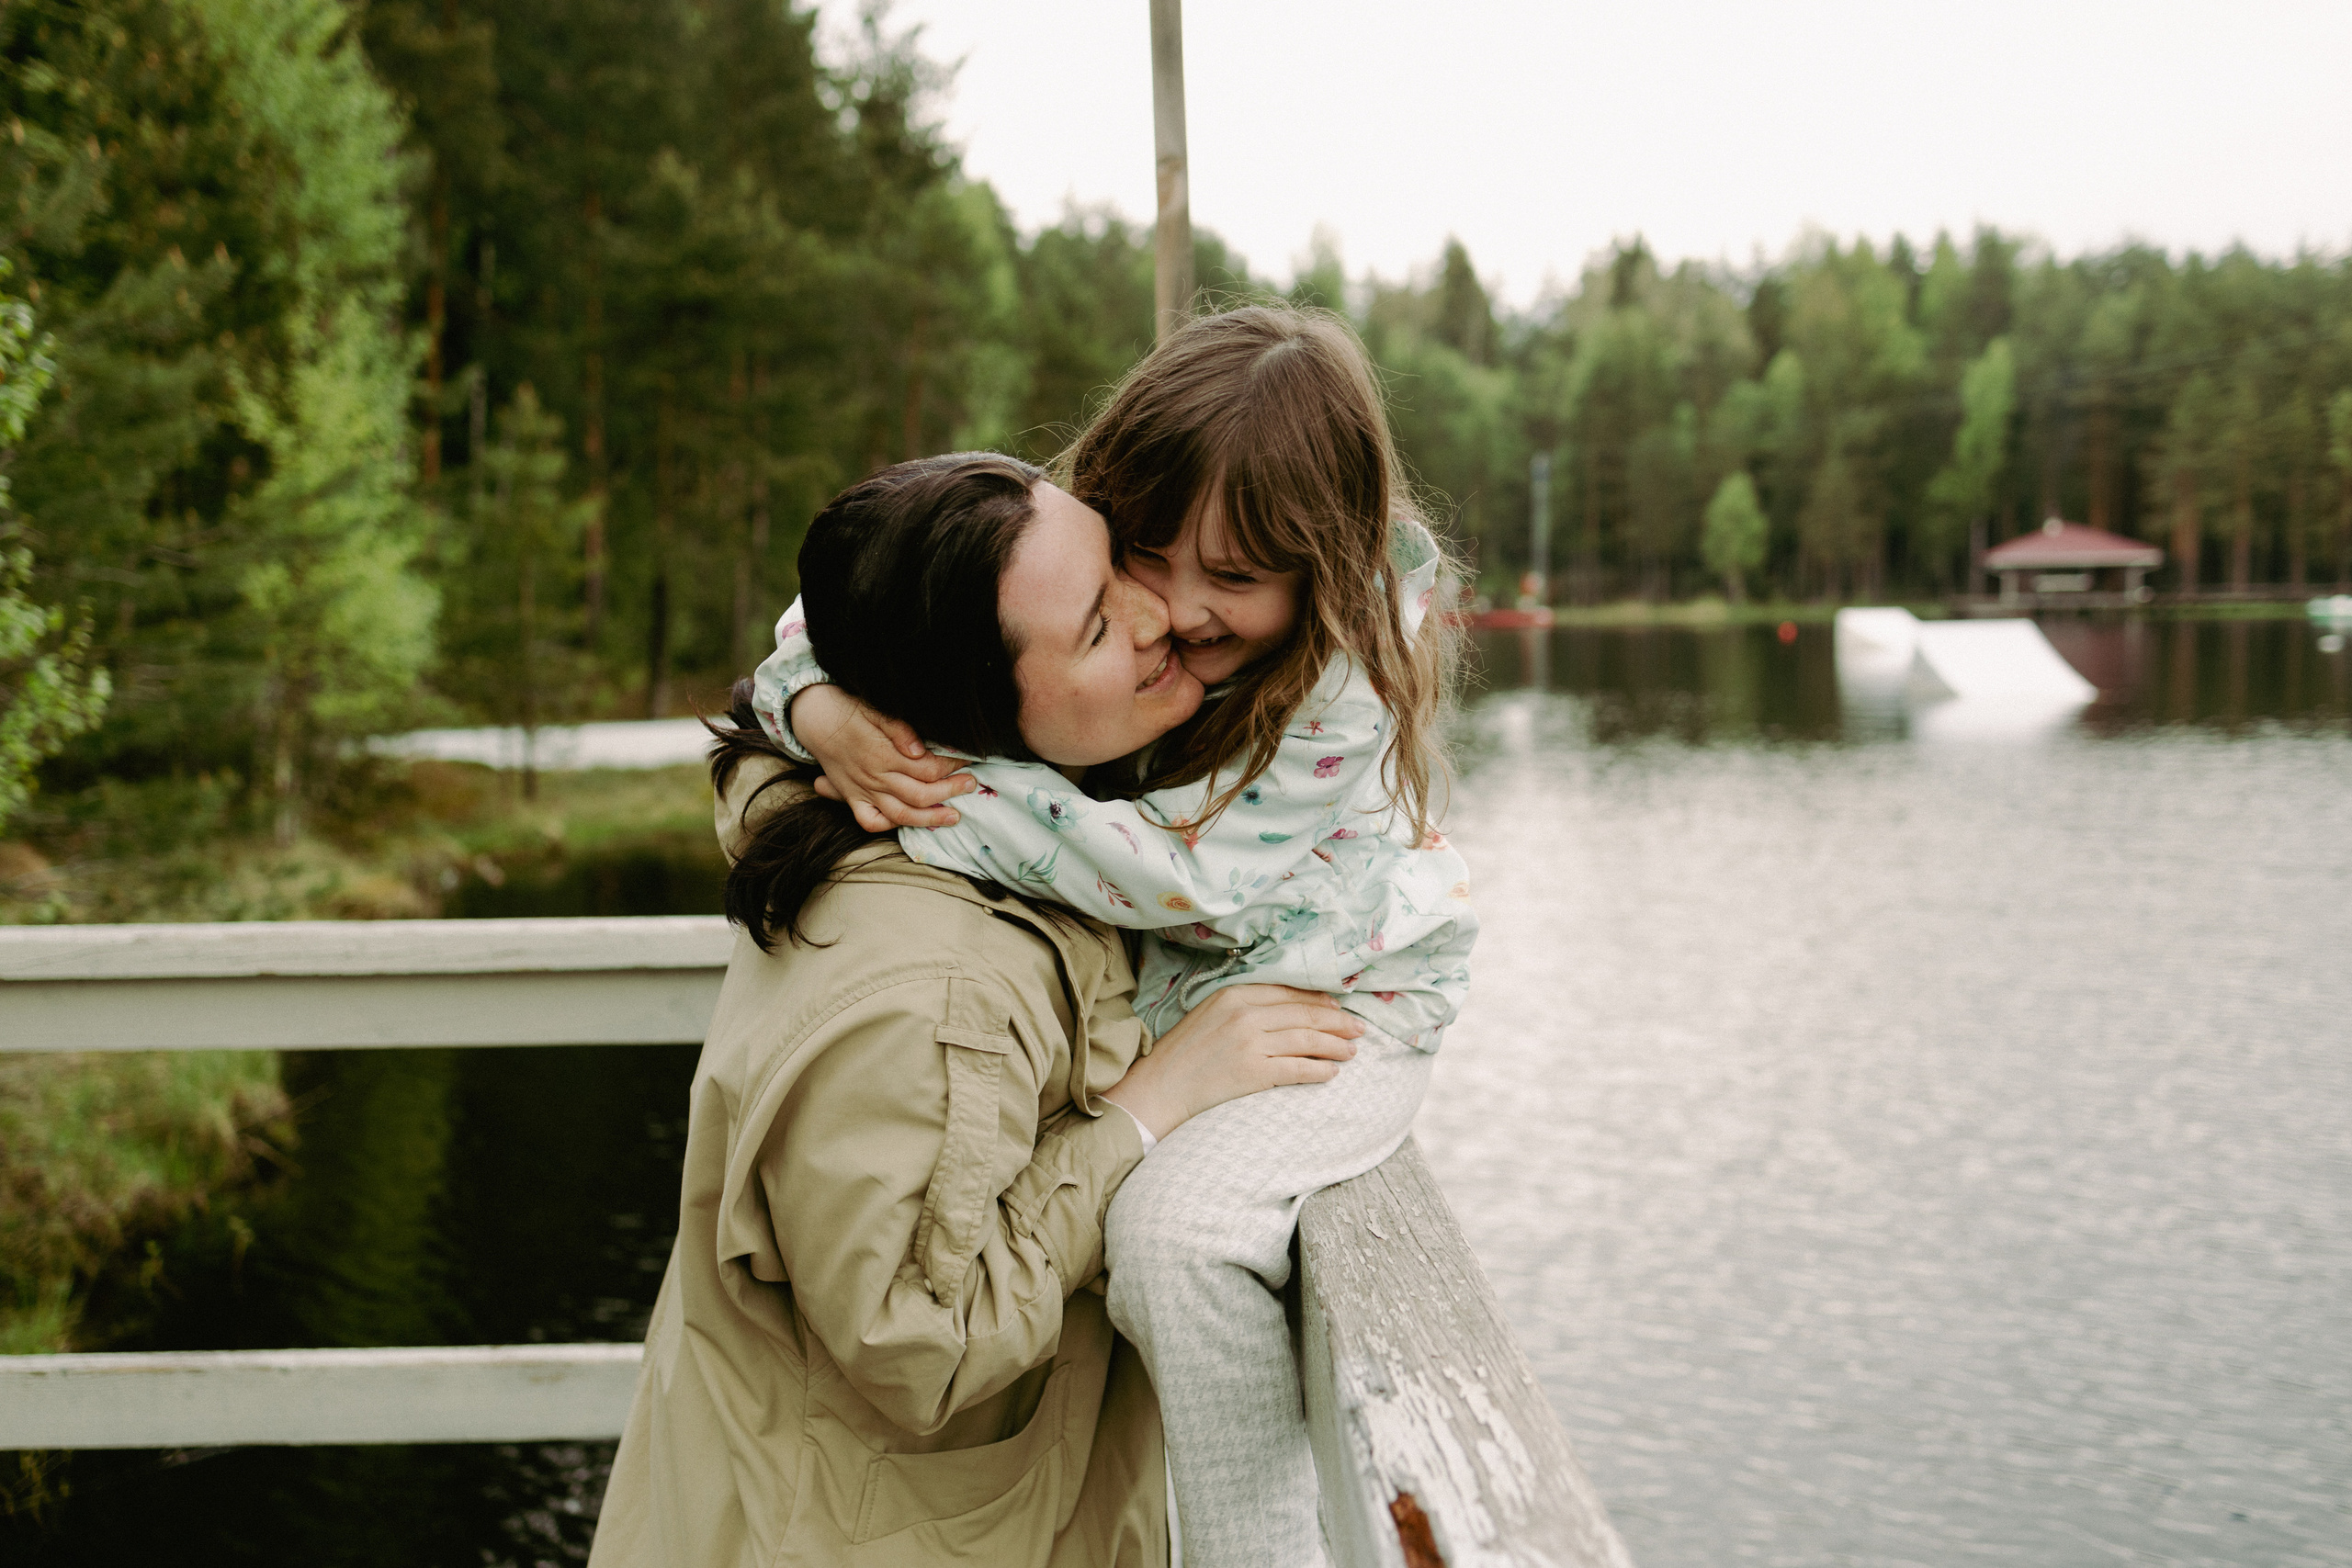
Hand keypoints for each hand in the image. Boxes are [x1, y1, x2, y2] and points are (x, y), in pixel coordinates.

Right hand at [791, 684, 974, 831]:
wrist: (811, 714)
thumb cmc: (846, 707)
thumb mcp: (873, 708)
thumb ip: (898, 730)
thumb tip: (921, 750)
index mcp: (882, 755)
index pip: (927, 768)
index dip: (950, 766)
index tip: (967, 759)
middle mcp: (874, 777)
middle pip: (920, 794)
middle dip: (950, 791)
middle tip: (972, 784)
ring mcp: (862, 790)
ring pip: (901, 814)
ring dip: (930, 817)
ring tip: (954, 816)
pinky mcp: (851, 796)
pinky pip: (870, 821)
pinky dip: (888, 825)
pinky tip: (907, 821)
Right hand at [1100, 985, 1362, 1140]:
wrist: (1160, 1087)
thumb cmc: (1185, 1052)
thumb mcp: (1211, 1014)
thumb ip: (1246, 1005)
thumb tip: (1290, 1007)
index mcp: (1234, 994)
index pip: (1289, 993)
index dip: (1319, 1000)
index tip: (1338, 1007)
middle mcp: (1245, 1014)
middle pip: (1304, 1014)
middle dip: (1336, 1021)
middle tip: (1358, 1029)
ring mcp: (1250, 1043)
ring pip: (1307, 1039)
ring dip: (1334, 1045)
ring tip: (1351, 1051)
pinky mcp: (1253, 1072)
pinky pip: (1298, 1069)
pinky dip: (1319, 1070)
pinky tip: (1331, 1073)